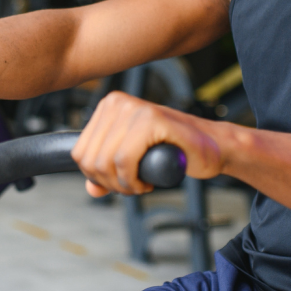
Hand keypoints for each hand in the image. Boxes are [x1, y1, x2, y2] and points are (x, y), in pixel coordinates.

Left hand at [71, 91, 225, 196]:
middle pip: (89, 160)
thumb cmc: (174, 151)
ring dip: (123, 185)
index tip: (119, 181)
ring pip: (105, 162)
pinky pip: (124, 161)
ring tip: (141, 183)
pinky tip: (147, 182)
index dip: (96, 177)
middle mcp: (117, 102)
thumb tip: (91, 189)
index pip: (79, 152)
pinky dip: (133, 181)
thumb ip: (108, 173)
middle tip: (133, 186)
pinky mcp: (151, 119)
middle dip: (110, 184)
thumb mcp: (132, 162)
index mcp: (108, 106)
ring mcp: (134, 108)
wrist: (212, 147)